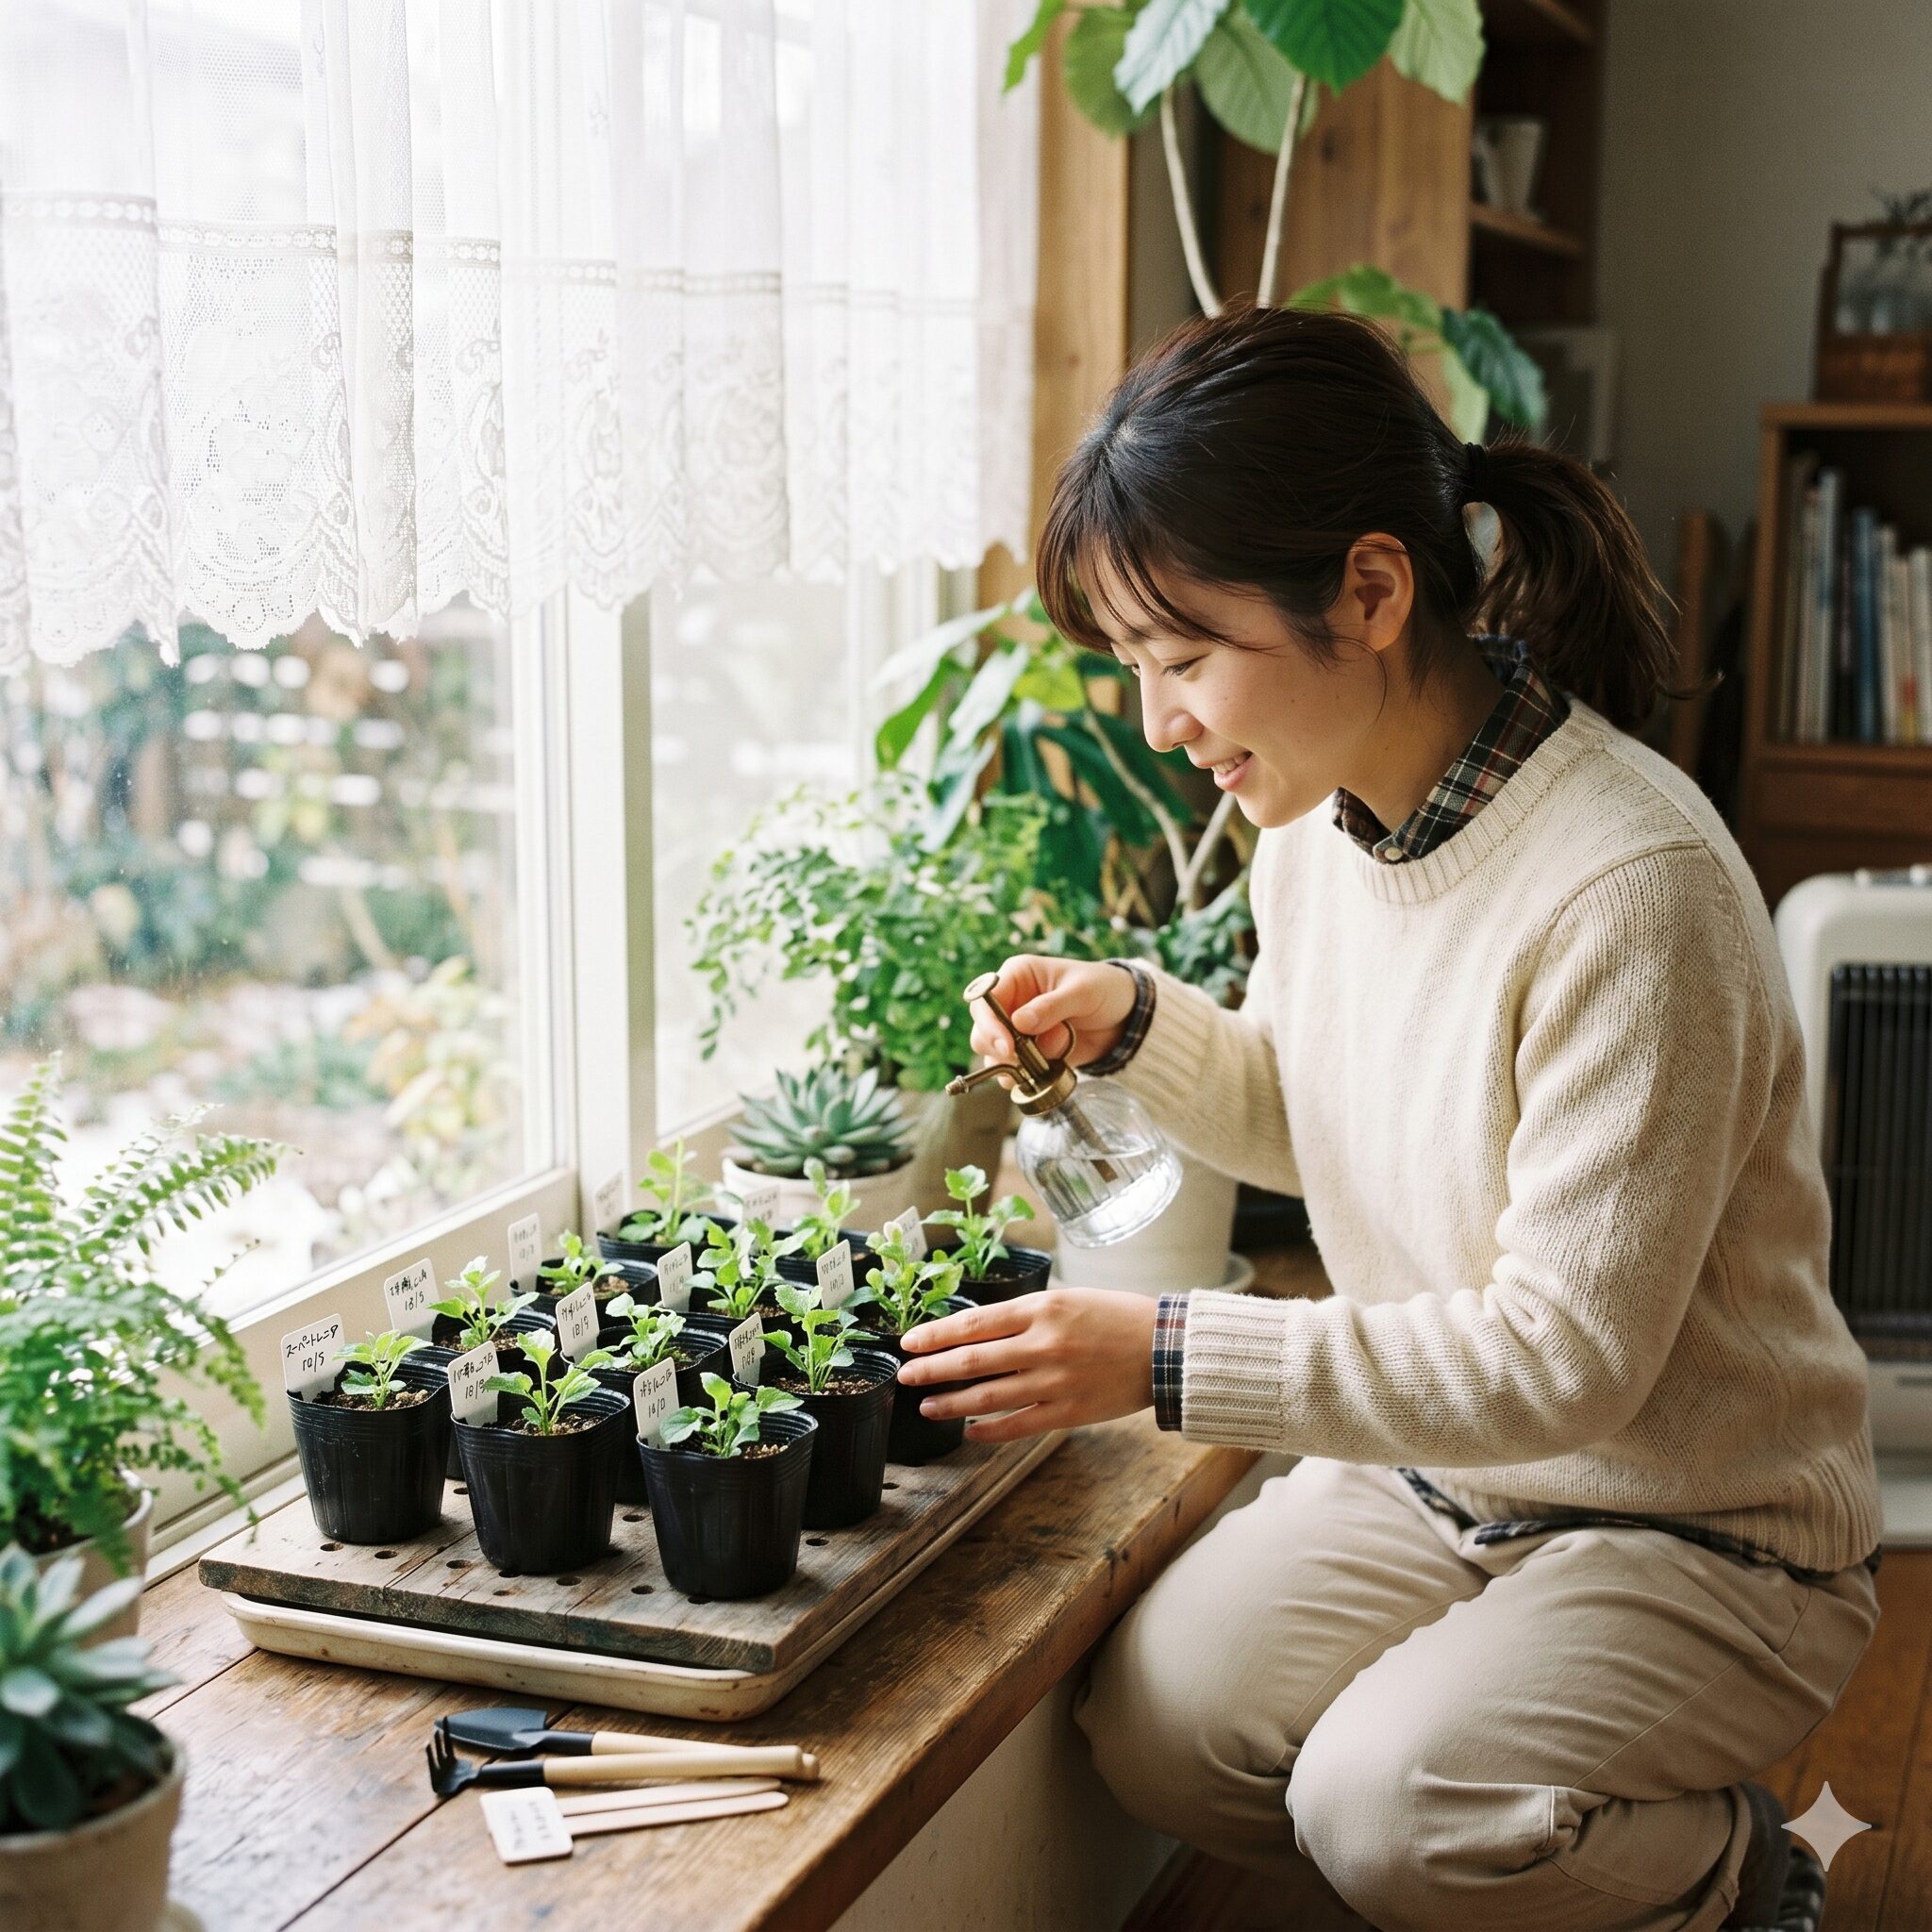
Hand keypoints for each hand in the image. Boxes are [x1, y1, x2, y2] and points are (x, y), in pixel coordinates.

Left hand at [894, 1288, 1157, 1443]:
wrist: (1164, 1349)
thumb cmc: (1116, 1317)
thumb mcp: (1068, 1299)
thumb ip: (1027, 1315)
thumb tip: (979, 1330)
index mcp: (1042, 1309)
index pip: (973, 1323)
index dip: (936, 1334)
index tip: (910, 1343)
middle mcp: (1043, 1344)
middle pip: (971, 1359)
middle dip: (931, 1369)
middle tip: (906, 1375)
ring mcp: (1054, 1382)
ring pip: (987, 1395)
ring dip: (951, 1402)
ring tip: (927, 1405)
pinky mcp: (1068, 1412)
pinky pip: (1018, 1424)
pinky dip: (988, 1429)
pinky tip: (969, 1430)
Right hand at [968, 954, 1137, 1075]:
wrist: (1125, 1017)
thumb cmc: (1104, 990)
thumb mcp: (1082, 993)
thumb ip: (1051, 1006)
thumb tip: (1020, 1022)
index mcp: (1018, 976)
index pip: (985, 999)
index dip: (989, 1023)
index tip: (1006, 1046)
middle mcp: (1011, 1003)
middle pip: (982, 1031)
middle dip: (1001, 1048)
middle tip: (1024, 1058)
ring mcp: (1018, 1031)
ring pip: (995, 1055)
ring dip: (1019, 1063)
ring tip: (1054, 1056)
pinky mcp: (1028, 1053)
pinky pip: (1013, 1070)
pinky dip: (1027, 1076)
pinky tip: (1048, 1069)